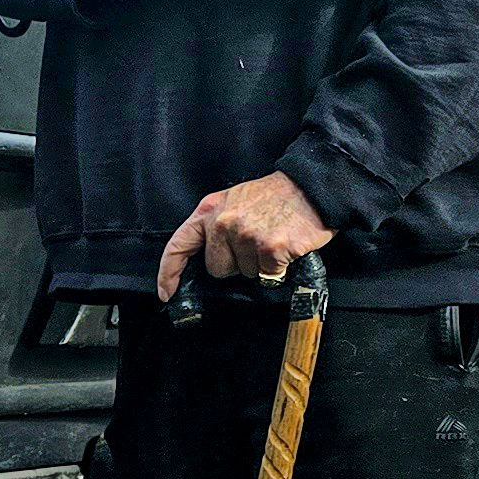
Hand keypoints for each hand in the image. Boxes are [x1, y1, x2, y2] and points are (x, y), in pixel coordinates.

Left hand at [155, 173, 333, 301]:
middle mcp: (223, 223)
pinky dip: (279, 266)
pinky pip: (268, 274)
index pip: (179, 245)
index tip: (166, 292)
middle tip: (255, 242)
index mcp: (210, 210)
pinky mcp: (270, 248)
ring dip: (260, 264)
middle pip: (217, 268)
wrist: (313, 186)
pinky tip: (285, 245)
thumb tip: (209, 258)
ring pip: (245, 273)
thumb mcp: (235, 200)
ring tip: (272, 238)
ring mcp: (246, 236)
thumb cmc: (276, 196)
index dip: (169, 272)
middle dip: (235, 264)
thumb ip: (216, 225)